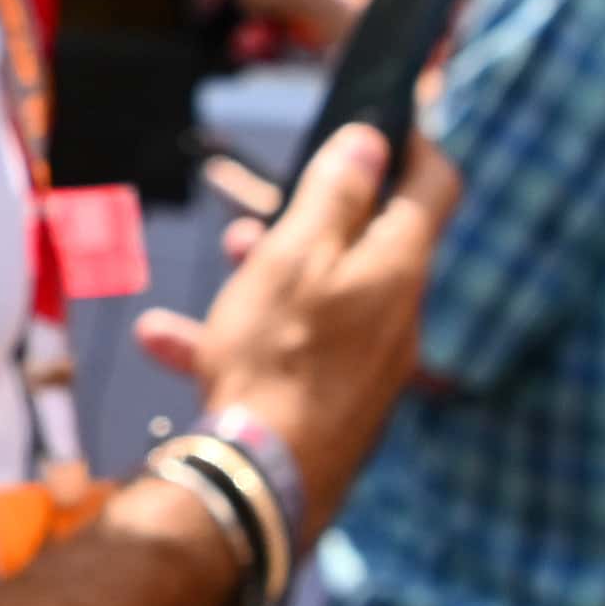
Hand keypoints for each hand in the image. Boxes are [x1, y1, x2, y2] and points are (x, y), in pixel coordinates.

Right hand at [132, 117, 456, 538]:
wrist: (262, 482)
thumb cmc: (276, 356)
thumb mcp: (295, 253)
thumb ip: (336, 193)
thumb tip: (372, 141)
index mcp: (399, 267)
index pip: (436, 185)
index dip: (414, 145)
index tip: (379, 123)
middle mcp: (398, 316)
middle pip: (368, 243)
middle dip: (312, 218)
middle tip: (263, 212)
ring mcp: (370, 365)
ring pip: (322, 297)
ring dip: (270, 274)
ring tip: (223, 266)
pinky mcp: (335, 403)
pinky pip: (293, 352)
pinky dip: (241, 338)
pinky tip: (168, 341)